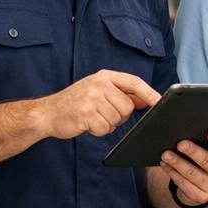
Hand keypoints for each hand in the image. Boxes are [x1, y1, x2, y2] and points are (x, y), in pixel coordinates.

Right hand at [38, 70, 159, 138]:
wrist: (47, 113)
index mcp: (104, 76)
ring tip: (92, 117)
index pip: (134, 82)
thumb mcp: (97, 90)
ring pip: (118, 119)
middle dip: (119, 116)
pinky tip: (87, 124)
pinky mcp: (86, 114)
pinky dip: (99, 131)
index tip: (161, 102)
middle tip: (102, 113)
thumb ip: (120, 93)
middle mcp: (99, 84)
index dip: (149, 93)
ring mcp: (92, 98)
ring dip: (108, 124)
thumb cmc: (74, 103)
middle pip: (128, 107)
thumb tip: (146, 99)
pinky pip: (105, 128)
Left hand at [159, 130, 207, 205]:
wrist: (204, 185)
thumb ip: (206, 141)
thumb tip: (186, 129)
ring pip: (192, 173)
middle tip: (181, 144)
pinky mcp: (201, 197)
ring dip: (177, 163)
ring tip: (166, 154)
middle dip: (193, 152)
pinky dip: (172, 173)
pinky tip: (166, 164)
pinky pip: (184, 184)